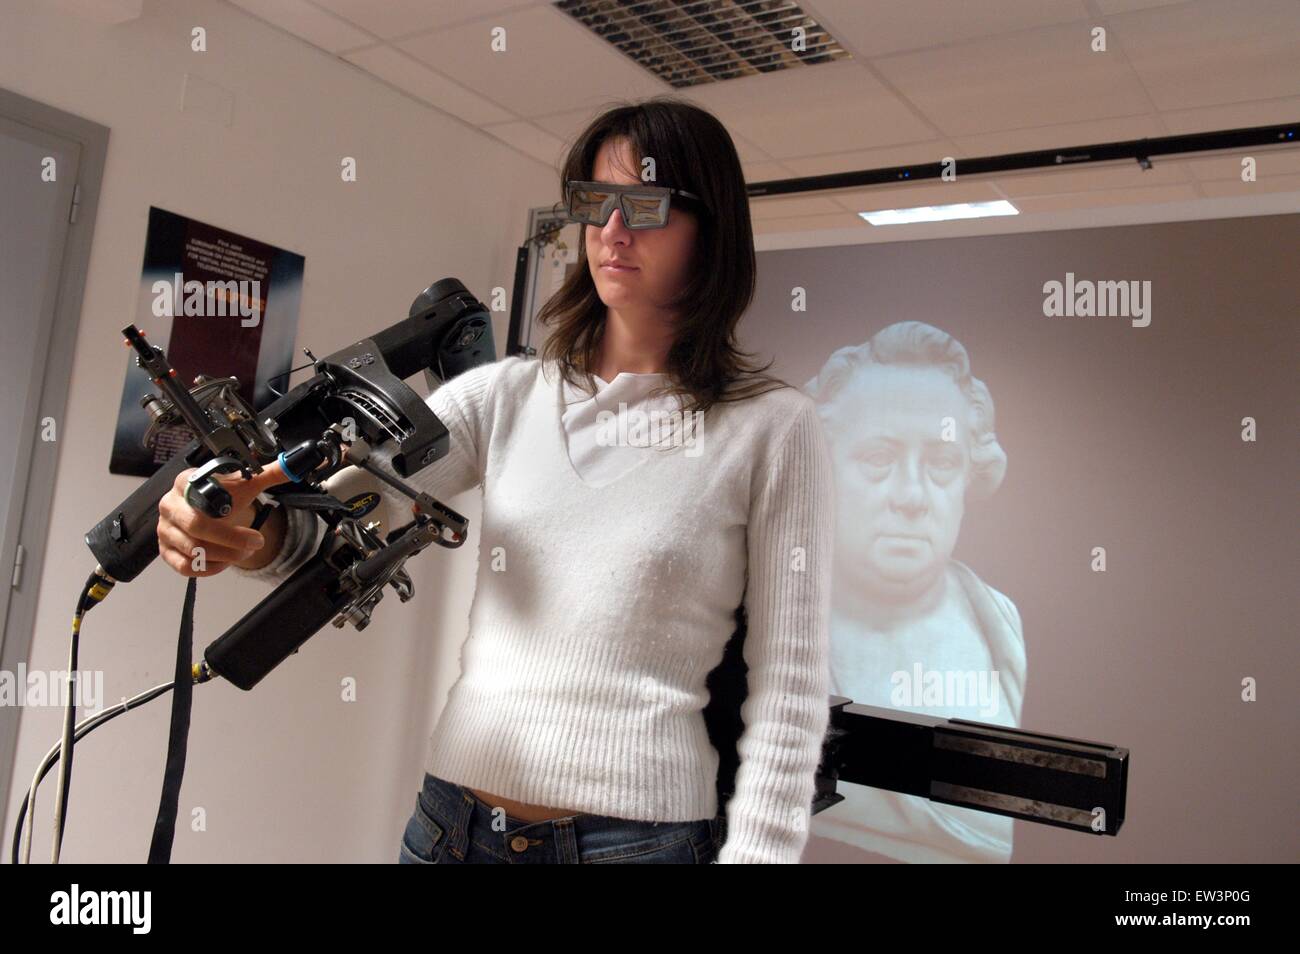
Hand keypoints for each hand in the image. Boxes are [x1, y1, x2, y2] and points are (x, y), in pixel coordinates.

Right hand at [157, 460, 293, 576]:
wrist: (208, 510)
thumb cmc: (223, 496)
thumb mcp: (245, 485)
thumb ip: (268, 474)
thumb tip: (291, 465)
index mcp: (186, 482)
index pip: (199, 497)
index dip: (225, 511)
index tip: (250, 525)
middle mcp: (170, 505)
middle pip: (196, 526)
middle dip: (231, 539)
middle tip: (255, 543)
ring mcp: (165, 529)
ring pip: (192, 549)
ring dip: (224, 555)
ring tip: (243, 552)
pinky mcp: (165, 550)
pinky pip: (184, 566)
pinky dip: (208, 568)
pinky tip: (224, 562)